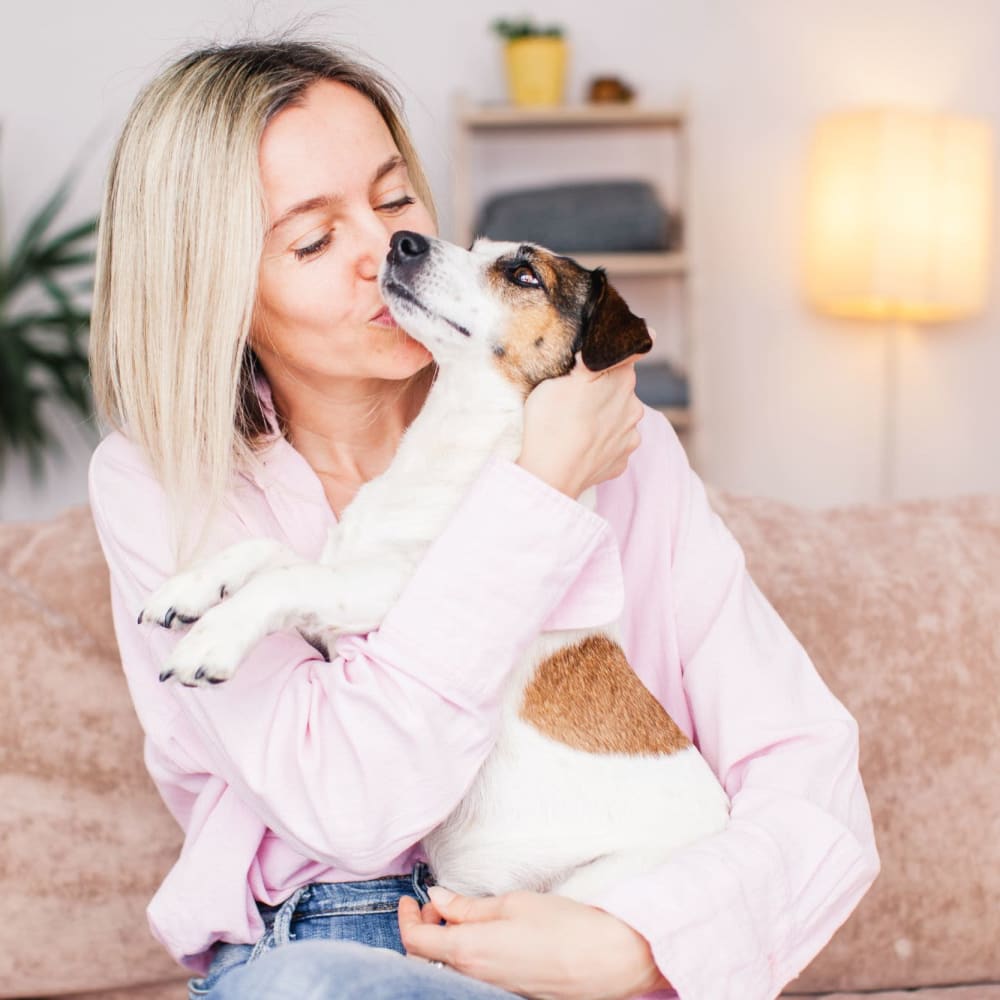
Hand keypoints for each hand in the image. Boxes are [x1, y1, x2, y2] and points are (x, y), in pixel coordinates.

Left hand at [397, 887, 669, 999]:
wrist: (609, 961)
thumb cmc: (565, 927)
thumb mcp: (512, 904)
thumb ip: (469, 906)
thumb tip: (438, 899)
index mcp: (469, 952)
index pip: (415, 942)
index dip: (405, 919)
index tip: (408, 900)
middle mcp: (475, 977)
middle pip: (427, 959)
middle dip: (423, 929)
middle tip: (434, 904)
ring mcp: (494, 988)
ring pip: (450, 968)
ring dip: (445, 942)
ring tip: (459, 915)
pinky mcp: (511, 992)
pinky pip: (474, 976)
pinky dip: (467, 954)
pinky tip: (483, 935)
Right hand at [516, 333, 653, 498]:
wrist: (548, 475)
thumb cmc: (551, 422)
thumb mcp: (566, 377)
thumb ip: (599, 358)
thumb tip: (641, 338)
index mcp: (623, 380)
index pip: (625, 357)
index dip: (607, 358)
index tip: (588, 366)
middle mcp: (635, 408)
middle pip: (620, 390)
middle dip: (602, 391)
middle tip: (572, 400)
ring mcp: (630, 438)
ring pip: (617, 419)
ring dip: (602, 419)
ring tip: (574, 427)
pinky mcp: (621, 463)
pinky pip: (612, 446)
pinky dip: (599, 445)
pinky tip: (580, 446)